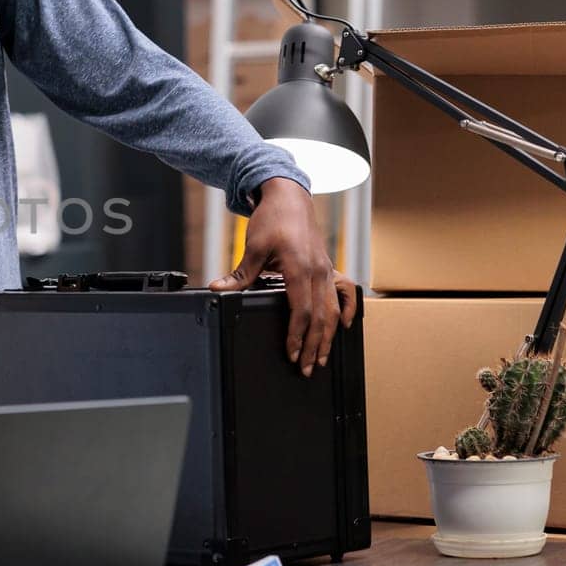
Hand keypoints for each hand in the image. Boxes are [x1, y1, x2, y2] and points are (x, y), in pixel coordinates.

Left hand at [209, 178, 358, 376]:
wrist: (289, 197)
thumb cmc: (272, 219)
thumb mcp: (253, 246)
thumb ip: (240, 274)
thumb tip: (217, 289)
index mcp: (299, 268)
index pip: (302, 311)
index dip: (297, 335)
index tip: (292, 354)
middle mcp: (318, 272)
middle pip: (321, 317)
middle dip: (314, 346)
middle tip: (306, 368)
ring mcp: (327, 270)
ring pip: (334, 310)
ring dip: (328, 337)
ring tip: (322, 358)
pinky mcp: (328, 268)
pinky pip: (344, 294)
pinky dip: (347, 311)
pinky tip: (345, 328)